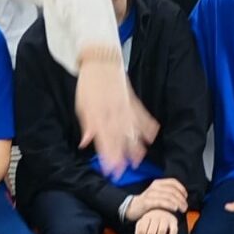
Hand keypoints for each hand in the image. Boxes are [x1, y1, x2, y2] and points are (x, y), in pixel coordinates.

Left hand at [75, 60, 157, 177]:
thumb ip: (87, 125)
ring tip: (138, 160)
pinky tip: (151, 137)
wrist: (100, 61)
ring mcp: (125, 106)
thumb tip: (85, 143)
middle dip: (121, 156)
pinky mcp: (133, 100)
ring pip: (132, 130)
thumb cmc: (88, 85)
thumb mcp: (82, 105)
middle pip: (118, 138)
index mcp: (98, 114)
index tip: (110, 170)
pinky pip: (142, 115)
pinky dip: (148, 127)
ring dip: (136, 146)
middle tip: (123, 172)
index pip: (104, 140)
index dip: (107, 156)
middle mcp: (113, 112)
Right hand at [126, 178, 187, 221]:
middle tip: (185, 207)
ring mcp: (150, 194)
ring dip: (178, 203)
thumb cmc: (148, 203)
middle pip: (172, 190)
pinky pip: (161, 202)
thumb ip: (168, 193)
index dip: (181, 189)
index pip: (173, 182)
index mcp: (158, 183)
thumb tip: (182, 197)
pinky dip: (170, 205)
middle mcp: (154, 186)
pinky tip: (175, 208)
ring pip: (168, 196)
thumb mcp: (158, 195)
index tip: (186, 197)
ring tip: (182, 209)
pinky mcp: (147, 202)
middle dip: (181, 199)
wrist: (133, 208)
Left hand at [134, 209, 178, 233]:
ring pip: (162, 232)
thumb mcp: (143, 221)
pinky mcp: (174, 222)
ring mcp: (166, 219)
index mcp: (147, 217)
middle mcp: (156, 216)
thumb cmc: (151, 219)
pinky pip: (174, 231)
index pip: (142, 231)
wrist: (165, 208)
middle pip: (151, 233)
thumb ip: (139, 228)